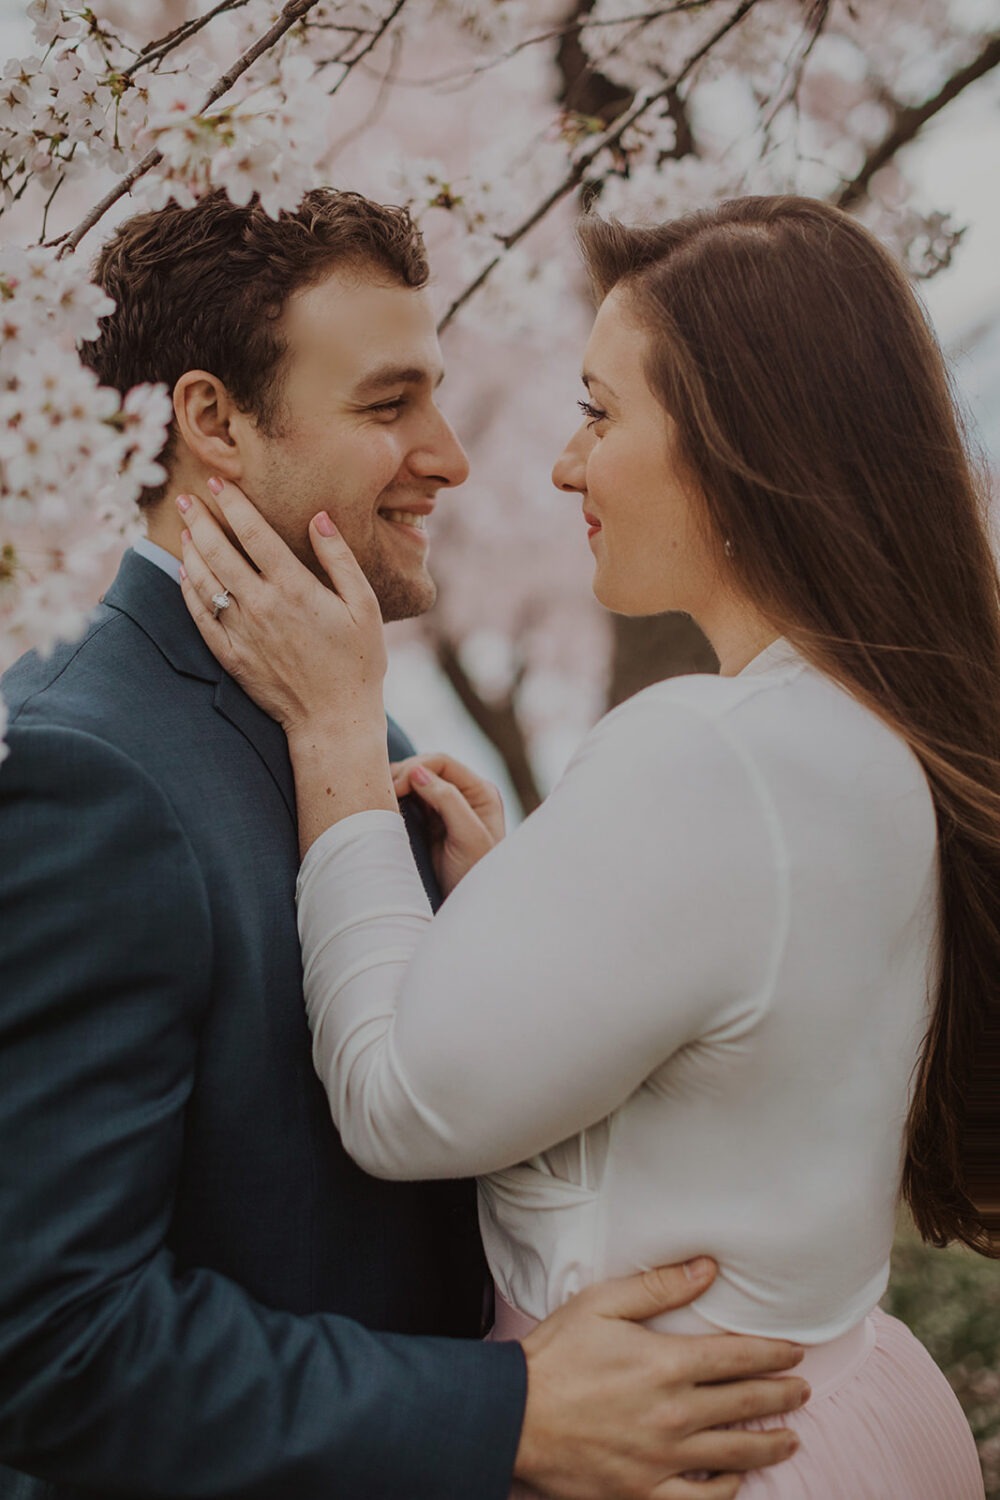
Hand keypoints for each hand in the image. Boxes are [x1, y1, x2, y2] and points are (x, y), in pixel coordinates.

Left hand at [177, 480, 386, 743]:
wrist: (334, 720)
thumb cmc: (358, 661)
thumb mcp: (365, 605)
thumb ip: (340, 558)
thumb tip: (319, 518)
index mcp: (295, 588)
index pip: (254, 534)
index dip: (234, 505)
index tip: (220, 484)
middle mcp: (261, 606)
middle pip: (219, 552)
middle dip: (200, 520)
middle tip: (186, 498)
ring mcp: (242, 632)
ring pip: (204, 582)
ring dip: (191, 551)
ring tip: (185, 530)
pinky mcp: (231, 656)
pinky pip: (200, 616)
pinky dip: (188, 591)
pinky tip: (185, 575)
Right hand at [391, 753, 505, 894]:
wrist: (471, 906)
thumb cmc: (477, 874)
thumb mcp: (468, 837)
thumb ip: (447, 800)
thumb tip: (417, 771)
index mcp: (480, 792)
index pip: (442, 763)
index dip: (415, 767)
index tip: (394, 787)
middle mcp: (466, 795)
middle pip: (427, 769)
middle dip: (403, 775)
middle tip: (381, 792)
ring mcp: (449, 808)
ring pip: (417, 784)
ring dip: (398, 786)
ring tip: (380, 796)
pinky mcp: (433, 824)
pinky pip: (412, 802)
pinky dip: (398, 800)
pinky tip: (385, 807)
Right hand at [515, 1259, 807, 1499]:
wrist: (513, 1417)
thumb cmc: (555, 1355)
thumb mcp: (601, 1304)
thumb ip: (659, 1287)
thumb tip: (708, 1268)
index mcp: (666, 1364)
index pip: (738, 1358)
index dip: (773, 1354)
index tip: (796, 1352)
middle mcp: (674, 1414)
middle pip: (746, 1404)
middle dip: (783, 1395)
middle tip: (803, 1390)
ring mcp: (662, 1459)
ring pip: (735, 1454)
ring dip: (770, 1444)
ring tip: (791, 1437)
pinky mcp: (644, 1493)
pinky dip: (728, 1490)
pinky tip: (738, 1479)